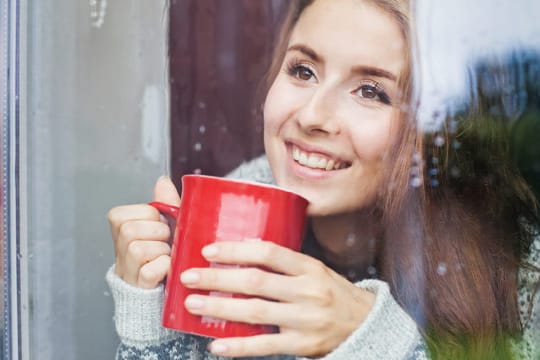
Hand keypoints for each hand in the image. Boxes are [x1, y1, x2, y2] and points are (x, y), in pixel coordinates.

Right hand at [107, 176, 179, 287]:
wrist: (170, 286)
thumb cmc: (168, 252)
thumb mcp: (167, 224)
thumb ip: (164, 202)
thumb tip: (162, 181)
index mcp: (122, 231)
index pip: (123, 214)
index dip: (148, 217)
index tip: (158, 225)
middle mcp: (118, 251)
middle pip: (129, 230)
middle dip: (156, 232)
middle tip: (166, 240)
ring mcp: (126, 271)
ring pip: (137, 249)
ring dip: (162, 251)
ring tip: (168, 255)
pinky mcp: (139, 288)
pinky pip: (149, 272)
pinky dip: (164, 267)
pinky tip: (168, 268)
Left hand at [179, 240, 375, 356]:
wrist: (365, 324)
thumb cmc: (333, 293)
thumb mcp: (315, 270)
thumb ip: (284, 264)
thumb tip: (240, 254)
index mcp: (309, 268)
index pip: (269, 253)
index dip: (236, 250)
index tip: (209, 250)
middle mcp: (308, 291)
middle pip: (256, 282)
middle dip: (218, 278)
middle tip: (189, 276)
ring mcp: (305, 320)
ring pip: (256, 312)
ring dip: (221, 307)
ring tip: (193, 304)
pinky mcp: (302, 345)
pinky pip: (265, 346)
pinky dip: (239, 346)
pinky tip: (217, 344)